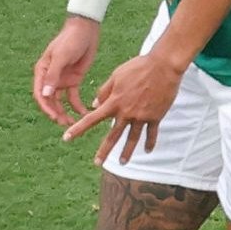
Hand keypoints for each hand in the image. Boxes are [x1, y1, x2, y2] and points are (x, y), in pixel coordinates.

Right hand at [30, 15, 101, 125]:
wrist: (85, 31)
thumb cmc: (70, 40)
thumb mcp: (61, 57)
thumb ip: (53, 75)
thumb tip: (46, 94)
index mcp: (42, 72)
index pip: (40, 94)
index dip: (45, 107)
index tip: (53, 117)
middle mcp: (50, 78)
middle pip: (50, 101)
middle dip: (56, 113)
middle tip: (65, 124)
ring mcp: (62, 80)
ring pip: (60, 102)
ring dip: (64, 112)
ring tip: (73, 123)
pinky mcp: (74, 80)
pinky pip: (73, 97)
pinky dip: (77, 106)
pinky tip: (84, 113)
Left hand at [63, 44, 184, 156]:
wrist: (163, 66)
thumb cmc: (138, 67)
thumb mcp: (116, 75)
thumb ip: (104, 91)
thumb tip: (94, 104)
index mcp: (114, 102)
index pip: (91, 119)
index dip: (78, 129)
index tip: (67, 138)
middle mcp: (126, 113)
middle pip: (113, 135)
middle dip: (104, 151)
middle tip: (97, 163)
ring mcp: (142, 116)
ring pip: (132, 138)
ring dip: (127, 152)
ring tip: (122, 163)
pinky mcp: (155, 116)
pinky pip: (151, 133)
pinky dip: (150, 142)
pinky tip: (148, 151)